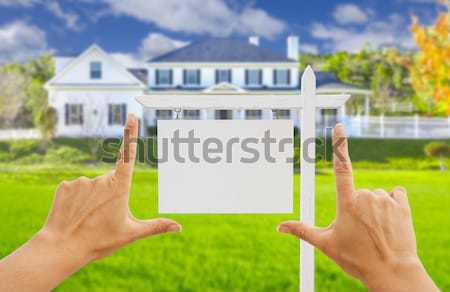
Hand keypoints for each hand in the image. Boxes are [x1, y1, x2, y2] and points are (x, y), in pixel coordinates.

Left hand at [0, 114, 180, 291]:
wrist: (61, 248)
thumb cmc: (99, 241)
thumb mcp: (131, 234)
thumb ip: (156, 226)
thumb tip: (180, 227)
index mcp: (119, 187)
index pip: (127, 154)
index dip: (130, 133)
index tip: (131, 115)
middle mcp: (100, 179)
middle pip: (110, 181)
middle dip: (110, 195)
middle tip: (103, 218)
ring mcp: (81, 181)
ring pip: (93, 186)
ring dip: (93, 198)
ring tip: (87, 218)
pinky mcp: (64, 185)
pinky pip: (75, 188)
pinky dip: (77, 199)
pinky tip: (74, 214)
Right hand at [278, 124, 437, 291]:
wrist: (392, 272)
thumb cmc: (356, 259)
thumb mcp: (325, 244)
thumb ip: (302, 230)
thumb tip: (279, 227)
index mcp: (347, 202)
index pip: (341, 167)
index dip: (339, 145)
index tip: (339, 126)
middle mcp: (366, 196)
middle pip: (357, 192)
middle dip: (356, 206)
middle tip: (359, 229)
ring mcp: (385, 200)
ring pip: (374, 195)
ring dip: (373, 207)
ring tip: (374, 230)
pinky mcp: (402, 205)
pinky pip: (394, 195)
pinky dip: (391, 204)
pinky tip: (389, 221)